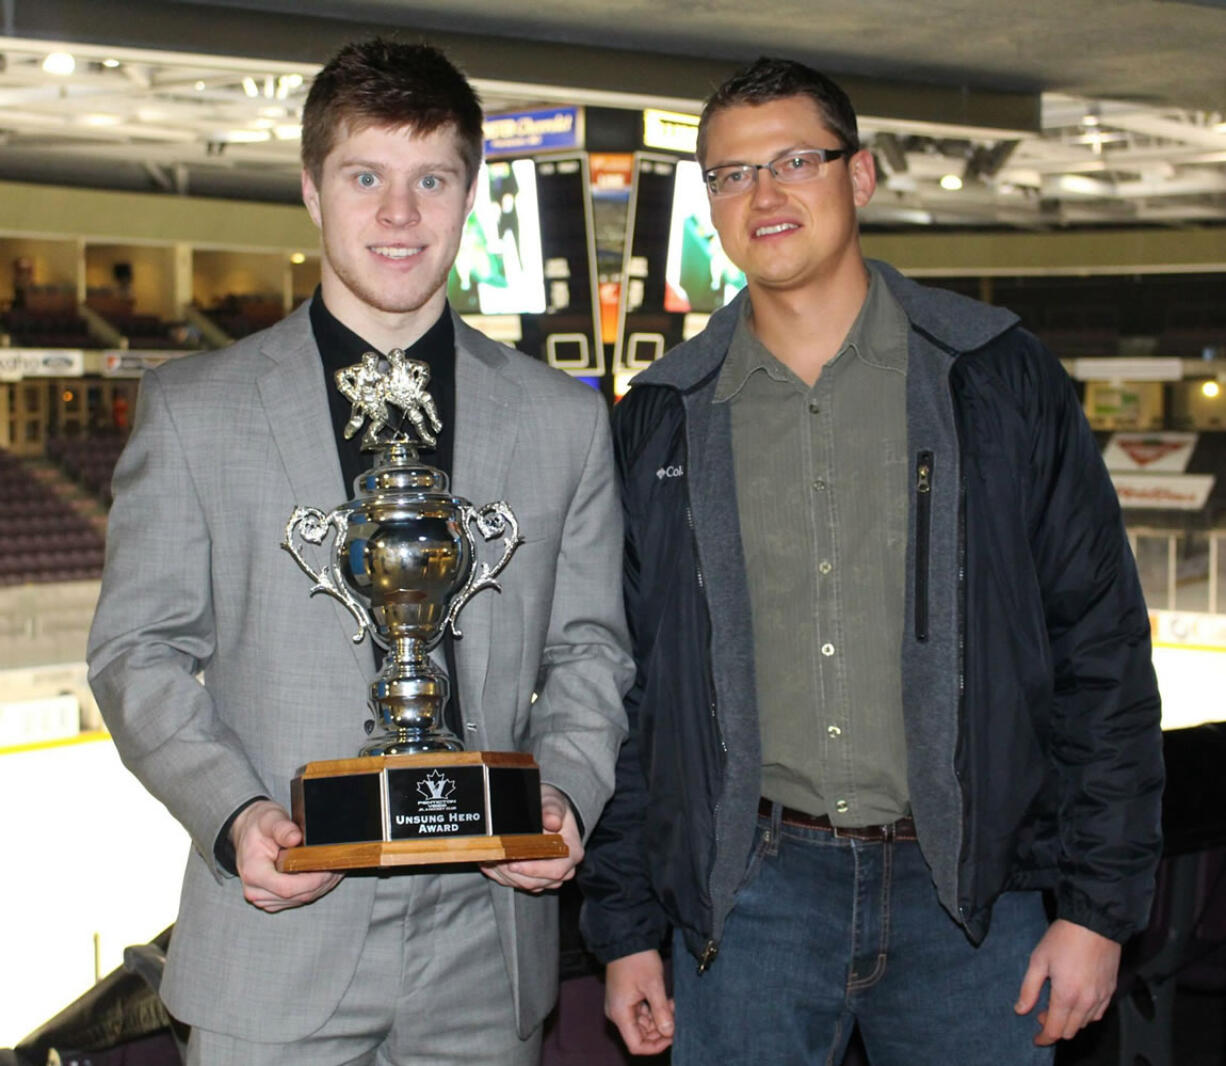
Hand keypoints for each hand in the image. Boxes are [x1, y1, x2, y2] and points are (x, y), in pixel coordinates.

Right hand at [231, 799, 341, 911]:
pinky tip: (325, 874)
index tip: (329, 866)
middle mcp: (255, 890)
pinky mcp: (271, 900)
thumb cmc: (260, 826)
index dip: (313, 880)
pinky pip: (297, 899)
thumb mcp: (270, 819)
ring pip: (300, 900)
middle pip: (297, 895)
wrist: (248, 833)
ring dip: (321, 886)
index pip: (287, 888)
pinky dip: (314, 888)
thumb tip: (295, 838)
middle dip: (322, 882)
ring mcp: (263, 898)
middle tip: (339, 864)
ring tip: (335, 867)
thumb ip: (282, 828)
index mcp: (253, 872)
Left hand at [480, 784, 580, 892]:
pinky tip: (491, 863)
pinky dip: (502, 876)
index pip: (556, 870)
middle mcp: (565, 869)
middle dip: (514, 873)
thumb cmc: (551, 807)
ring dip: (506, 875)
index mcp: (572, 852)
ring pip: (526, 885)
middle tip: (495, 860)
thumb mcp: (553, 802)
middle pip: (538, 882)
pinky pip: (518, 884)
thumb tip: (553, 822)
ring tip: (491, 860)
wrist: (548, 812)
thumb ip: (552, 810)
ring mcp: (550, 876)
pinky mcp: (536, 879)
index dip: (533, 869)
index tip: (513, 862)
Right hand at [606, 950, 674, 1054]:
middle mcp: (618, 1013)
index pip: (636, 1045)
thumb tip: (669, 1032)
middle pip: (640, 1035)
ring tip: (673, 1005)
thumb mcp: (653, 985)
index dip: (655, 1046)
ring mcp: (622, 1005)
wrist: (626, 937)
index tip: (672, 1036)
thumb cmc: (637, 959)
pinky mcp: (626, 998)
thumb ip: (661, 1011)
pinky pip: (642, 1012)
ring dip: (659, 1019)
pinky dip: (655, 1010)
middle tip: (676, 1017)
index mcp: (620, 1013)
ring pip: (643, 1024)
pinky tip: (667, 1001)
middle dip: (660, 1030)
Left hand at [1015, 919, 1120, 1044]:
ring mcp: (1102, 997)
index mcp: (1066, 996)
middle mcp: (1087, 1002)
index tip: (1036, 1039)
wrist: (1094, 922)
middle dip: (1054, 1028)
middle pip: (1070, 1031)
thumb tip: (1021, 1010)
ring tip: (1056, 1003)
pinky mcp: (1111, 990)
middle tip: (1042, 1013)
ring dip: (1069, 1021)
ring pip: (1085, 1024)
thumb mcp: (1038, 960)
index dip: (1044, 1038)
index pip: (1055, 1030)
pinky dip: (1085, 1015)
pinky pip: (1098, 1013)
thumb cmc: (1063, 938)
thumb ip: (1029, 989)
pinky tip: (1076, 1001)